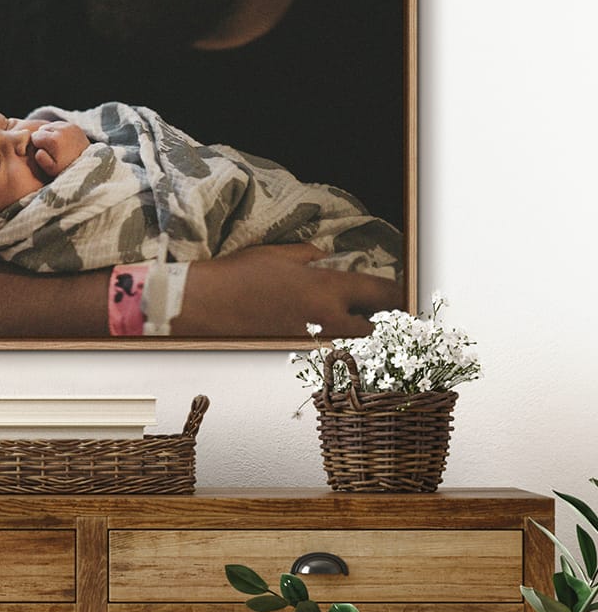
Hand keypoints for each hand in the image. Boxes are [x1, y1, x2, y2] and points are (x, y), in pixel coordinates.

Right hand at [31, 121, 89, 176]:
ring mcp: (68, 126)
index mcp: (54, 140)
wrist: (86, 165)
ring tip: (56, 146)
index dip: (37, 146)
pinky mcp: (74, 125)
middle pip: (42, 129)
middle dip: (43, 138)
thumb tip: (38, 150)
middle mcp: (61, 129)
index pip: (34, 136)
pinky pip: (59, 125)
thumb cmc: (66, 168)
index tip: (45, 153)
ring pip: (50, 126)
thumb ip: (41, 159)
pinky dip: (58, 132)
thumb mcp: (51, 169)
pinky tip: (62, 142)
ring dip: (50, 134)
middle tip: (51, 150)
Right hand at [173, 243, 404, 337]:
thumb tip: (324, 257)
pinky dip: (331, 349)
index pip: (383, 293)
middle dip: (385, 324)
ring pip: (354, 348)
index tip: (407, 296)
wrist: (204, 306)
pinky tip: (322, 341)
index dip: (400, 295)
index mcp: (327, 288)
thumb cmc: (238, 275)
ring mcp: (311, 343)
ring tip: (354, 330)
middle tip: (384, 317)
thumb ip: (309, 257)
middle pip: (378, 330)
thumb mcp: (278, 254)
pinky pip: (325, 355)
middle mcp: (327, 320)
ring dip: (358, 339)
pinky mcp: (294, 357)